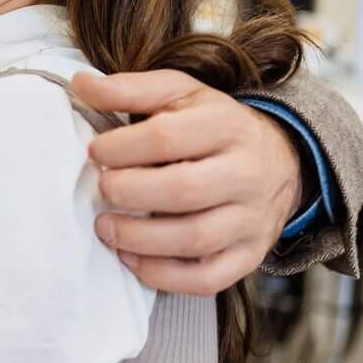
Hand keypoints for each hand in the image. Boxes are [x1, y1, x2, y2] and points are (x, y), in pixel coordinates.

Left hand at [70, 70, 304, 295]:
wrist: (281, 160)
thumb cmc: (214, 126)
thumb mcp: (181, 95)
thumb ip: (131, 89)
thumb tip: (81, 84)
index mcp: (227, 125)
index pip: (168, 137)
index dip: (122, 147)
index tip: (96, 151)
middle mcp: (247, 173)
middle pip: (184, 190)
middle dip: (129, 192)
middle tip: (102, 189)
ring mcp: (252, 218)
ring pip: (195, 238)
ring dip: (139, 238)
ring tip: (106, 227)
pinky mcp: (250, 254)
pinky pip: (208, 278)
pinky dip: (164, 276)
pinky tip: (133, 258)